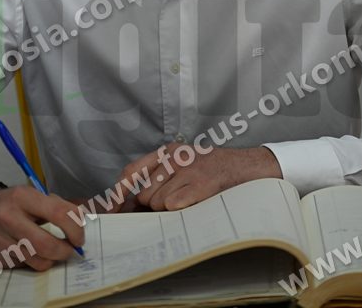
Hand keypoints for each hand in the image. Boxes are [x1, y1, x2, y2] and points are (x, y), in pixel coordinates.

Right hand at [0, 185, 84, 270]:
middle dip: (65, 251)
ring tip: (53, 251)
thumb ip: (54, 205)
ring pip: (37, 261)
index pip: (59, 213)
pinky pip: (23, 267)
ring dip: (51, 260)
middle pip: (48, 244)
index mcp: (22, 196)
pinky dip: (32, 262)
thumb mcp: (29, 195)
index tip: (79, 236)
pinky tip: (29, 252)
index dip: (75, 228)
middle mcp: (8, 218)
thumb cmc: (8, 203)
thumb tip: (79, 221)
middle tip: (71, 250)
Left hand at [111, 144, 281, 212]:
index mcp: (169, 151)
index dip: (121, 192)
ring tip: (190, 199)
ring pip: (158, 201)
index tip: (113, 209)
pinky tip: (195, 203)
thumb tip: (131, 203)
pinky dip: (181, 210)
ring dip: (169, 208)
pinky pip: (173, 205)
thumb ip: (160, 176)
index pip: (133, 171)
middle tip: (175, 201)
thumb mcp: (185, 163)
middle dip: (154, 204)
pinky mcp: (199, 184)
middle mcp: (175, 157)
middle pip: (145, 193)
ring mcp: (187, 170)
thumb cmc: (215, 170)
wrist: (248, 167)